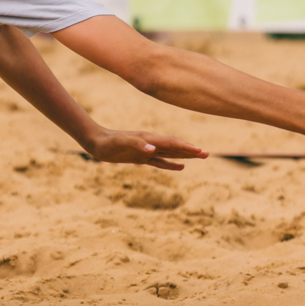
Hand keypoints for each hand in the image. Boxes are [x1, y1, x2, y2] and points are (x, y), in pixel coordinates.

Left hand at [84, 128, 207, 171]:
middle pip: (175, 147)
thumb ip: (137, 144)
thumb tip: (153, 149)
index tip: (200, 151)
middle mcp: (151, 143)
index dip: (186, 147)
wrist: (97, 142)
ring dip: (185, 156)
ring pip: (171, 153)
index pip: (172, 143)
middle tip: (207, 154)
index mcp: (149, 139)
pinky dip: (171, 164)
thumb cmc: (109, 142)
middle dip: (191, 151)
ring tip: (200, 157)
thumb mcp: (121, 142)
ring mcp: (148, 150)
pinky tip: (180, 167)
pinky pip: (160, 162)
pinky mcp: (142, 158)